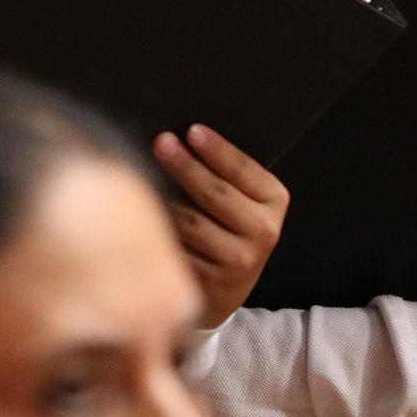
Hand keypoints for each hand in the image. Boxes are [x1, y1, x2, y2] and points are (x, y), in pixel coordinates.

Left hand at [154, 125, 289, 328]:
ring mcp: (238, 260)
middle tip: (161, 143)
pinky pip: (176, 247)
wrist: (227, 285)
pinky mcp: (211, 281)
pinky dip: (157, 230)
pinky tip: (141, 216)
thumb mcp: (244, 199)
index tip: (192, 130)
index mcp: (275, 200)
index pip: (242, 169)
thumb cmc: (230, 226)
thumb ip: (226, 175)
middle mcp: (263, 231)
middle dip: (184, 165)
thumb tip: (185, 140)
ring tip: (142, 176)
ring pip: (189, 222)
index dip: (216, 149)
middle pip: (215, 193)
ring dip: (163, 198)